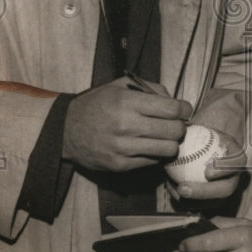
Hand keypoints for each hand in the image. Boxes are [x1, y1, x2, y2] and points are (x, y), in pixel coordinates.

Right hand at [63, 77, 192, 171]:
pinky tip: (149, 146)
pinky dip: (156, 154)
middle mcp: (126, 125)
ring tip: (164, 137)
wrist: (66, 130)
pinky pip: (153, 162)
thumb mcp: (119, 86)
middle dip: (180, 127)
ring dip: (171, 143)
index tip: (185, 110)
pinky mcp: (120, 165)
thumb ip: (149, 88)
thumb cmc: (96, 104)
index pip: (172, 109)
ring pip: (168, 150)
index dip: (185, 109)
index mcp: (127, 102)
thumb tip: (174, 100)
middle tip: (176, 124)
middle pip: (174, 130)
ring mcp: (123, 148)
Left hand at [170, 130, 246, 201]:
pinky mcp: (213, 201)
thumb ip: (193, 132)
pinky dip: (184, 201)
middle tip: (182, 188)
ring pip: (212, 203)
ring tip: (173, 190)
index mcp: (237, 157)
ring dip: (191, 200)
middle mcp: (234, 177)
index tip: (207, 172)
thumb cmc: (201, 135)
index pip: (236, 163)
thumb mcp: (200, 129)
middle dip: (204, 192)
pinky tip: (170, 188)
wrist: (202, 146)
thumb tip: (179, 131)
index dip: (224, 169)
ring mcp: (224, 191)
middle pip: (225, 189)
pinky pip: (200, 206)